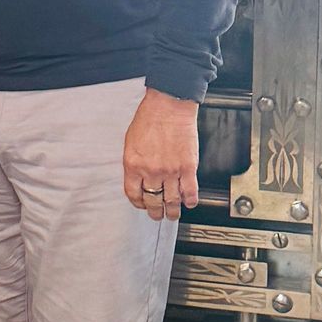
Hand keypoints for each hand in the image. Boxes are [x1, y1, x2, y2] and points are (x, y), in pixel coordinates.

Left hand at [123, 89, 200, 218]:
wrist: (169, 105)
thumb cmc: (149, 118)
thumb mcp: (131, 142)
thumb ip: (134, 163)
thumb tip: (137, 178)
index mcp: (133, 165)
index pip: (133, 194)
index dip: (138, 203)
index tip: (142, 205)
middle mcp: (151, 171)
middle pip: (153, 201)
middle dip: (155, 212)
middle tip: (158, 215)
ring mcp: (171, 171)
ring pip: (172, 201)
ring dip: (173, 211)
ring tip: (173, 214)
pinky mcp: (188, 168)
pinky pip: (190, 192)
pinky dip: (190, 201)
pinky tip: (189, 202)